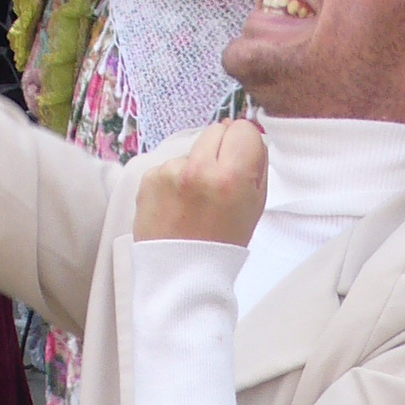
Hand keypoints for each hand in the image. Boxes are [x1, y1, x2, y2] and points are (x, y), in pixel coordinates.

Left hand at [134, 117, 267, 248]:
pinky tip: (177, 205)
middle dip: (220, 149)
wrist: (181, 275)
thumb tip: (249, 136)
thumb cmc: (221, 244)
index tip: (241, 158)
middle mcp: (199, 170)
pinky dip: (174, 180)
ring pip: (191, 149)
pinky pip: (169, 166)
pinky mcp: (149, 178)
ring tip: (194, 201)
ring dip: (195, 166)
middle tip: (219, 179)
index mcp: (231, 178)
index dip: (244, 143)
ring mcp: (170, 172)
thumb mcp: (254, 207)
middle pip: (216, 130)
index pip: (243, 129)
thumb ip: (256, 166)